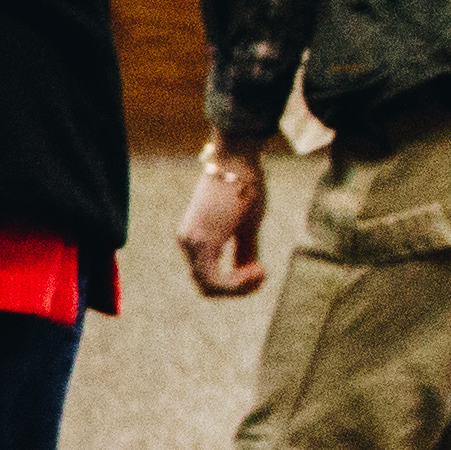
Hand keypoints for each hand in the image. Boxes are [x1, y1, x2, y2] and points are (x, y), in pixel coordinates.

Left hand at [177, 146, 267, 298]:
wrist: (236, 160)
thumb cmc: (243, 186)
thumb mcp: (246, 225)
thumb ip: (244, 251)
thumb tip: (251, 273)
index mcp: (195, 239)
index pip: (209, 279)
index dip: (236, 286)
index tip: (261, 271)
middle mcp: (187, 243)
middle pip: (208, 287)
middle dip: (238, 289)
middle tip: (263, 275)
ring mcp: (190, 243)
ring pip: (209, 287)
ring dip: (239, 287)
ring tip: (261, 272)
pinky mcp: (200, 241)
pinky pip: (213, 280)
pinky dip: (236, 283)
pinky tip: (257, 270)